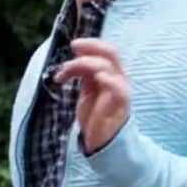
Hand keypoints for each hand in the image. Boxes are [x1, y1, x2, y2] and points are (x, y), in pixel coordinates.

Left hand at [54, 38, 129, 153]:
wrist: (103, 141)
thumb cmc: (95, 116)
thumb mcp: (86, 91)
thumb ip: (83, 75)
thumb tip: (73, 60)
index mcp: (111, 73)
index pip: (106, 51)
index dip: (91, 44)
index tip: (73, 45)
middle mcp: (118, 78)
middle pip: (110, 52)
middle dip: (91, 46)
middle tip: (73, 47)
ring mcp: (120, 90)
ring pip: (107, 66)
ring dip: (83, 64)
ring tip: (65, 73)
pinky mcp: (121, 104)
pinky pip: (118, 87)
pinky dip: (108, 78)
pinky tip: (97, 77)